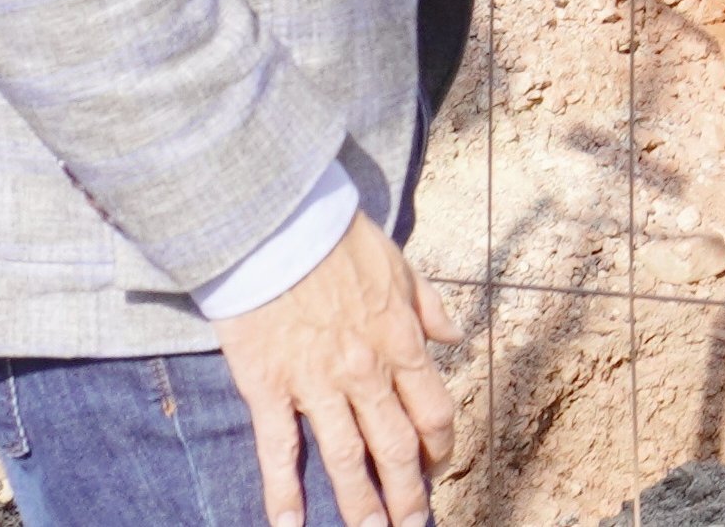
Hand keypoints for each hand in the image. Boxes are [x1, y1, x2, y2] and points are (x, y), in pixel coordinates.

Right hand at [211, 223, 461, 526]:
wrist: (274, 227)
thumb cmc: (336, 240)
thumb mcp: (399, 265)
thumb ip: (428, 306)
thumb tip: (455, 336)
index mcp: (402, 342)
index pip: (433, 412)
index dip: (440, 448)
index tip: (439, 469)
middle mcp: (365, 372)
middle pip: (396, 447)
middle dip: (408, 494)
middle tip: (414, 526)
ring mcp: (316, 384)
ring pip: (346, 458)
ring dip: (361, 503)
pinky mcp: (268, 387)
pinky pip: (278, 449)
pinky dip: (284, 491)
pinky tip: (291, 525)